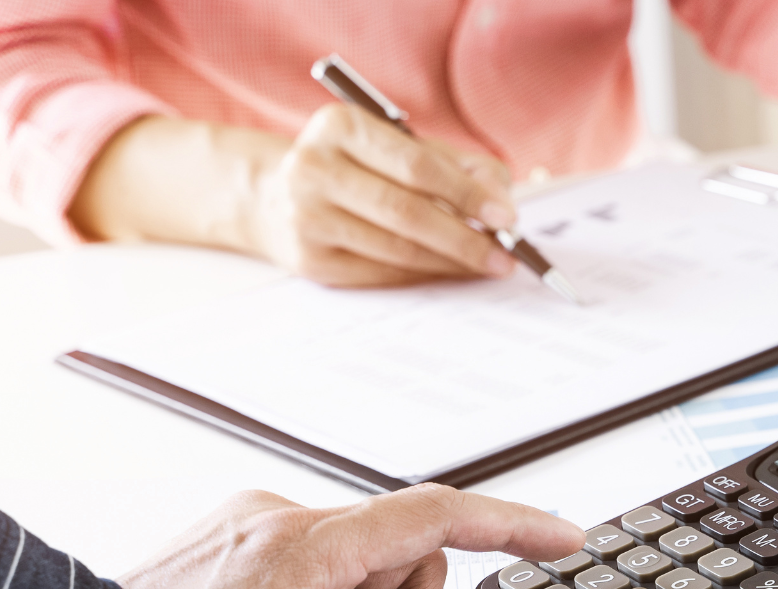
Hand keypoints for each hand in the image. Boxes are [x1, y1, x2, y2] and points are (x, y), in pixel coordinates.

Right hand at [70, 109, 520, 286]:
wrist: (271, 194)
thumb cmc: (351, 164)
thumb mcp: (393, 144)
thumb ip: (450, 163)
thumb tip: (500, 195)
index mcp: (338, 126)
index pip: (416, 164)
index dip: (466, 193)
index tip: (506, 216)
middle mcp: (314, 170)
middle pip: (407, 211)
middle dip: (465, 237)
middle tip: (505, 253)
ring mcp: (306, 218)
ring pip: (397, 248)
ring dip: (451, 261)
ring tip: (487, 263)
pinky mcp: (310, 261)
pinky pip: (383, 273)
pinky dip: (425, 273)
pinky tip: (452, 271)